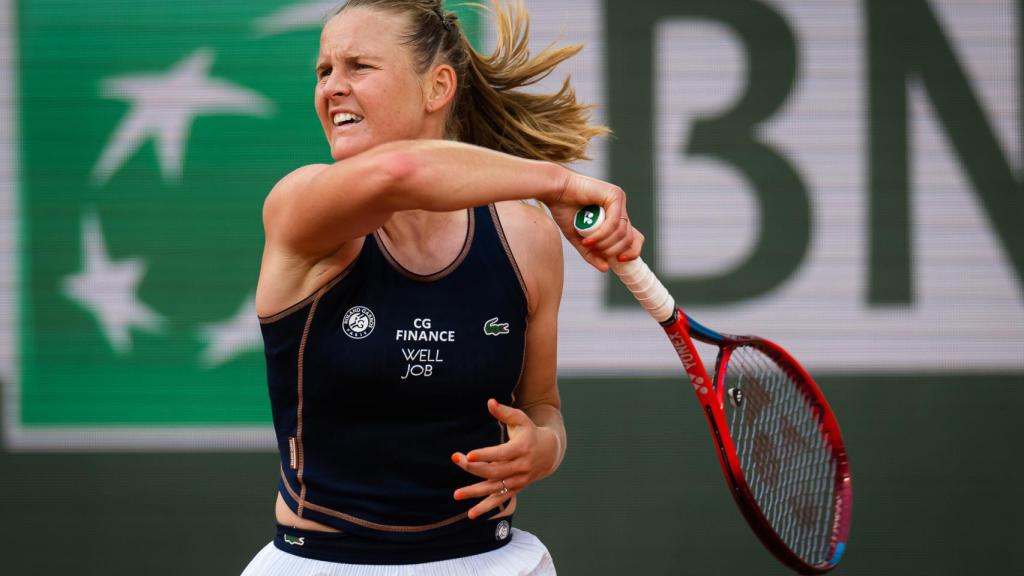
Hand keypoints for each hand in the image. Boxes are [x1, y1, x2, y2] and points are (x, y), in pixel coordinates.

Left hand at [450, 399, 559, 519]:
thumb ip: (504, 412)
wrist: (549, 452)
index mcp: (521, 448)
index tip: (468, 454)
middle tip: (457, 460)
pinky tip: (471, 515)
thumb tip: (489, 401)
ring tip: (456, 494)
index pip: (501, 453)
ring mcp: (518, 480)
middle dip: (473, 467)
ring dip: (475, 492)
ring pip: (495, 488)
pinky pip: (499, 500)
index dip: (485, 454)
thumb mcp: (520, 419)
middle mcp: (520, 467)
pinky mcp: (515, 488)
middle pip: (494, 471)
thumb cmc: (529, 432)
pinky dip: (486, 508)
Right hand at [543, 171, 643, 271]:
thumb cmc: (564, 210)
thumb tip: (606, 268)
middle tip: (595, 251)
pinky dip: (602, 234)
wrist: (554, 191)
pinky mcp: (614, 195)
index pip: (635, 237)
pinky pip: (614, 222)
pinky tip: (589, 239)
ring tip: (588, 244)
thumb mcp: (578, 238)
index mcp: (616, 216)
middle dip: (613, 250)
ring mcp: (619, 199)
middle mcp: (620, 207)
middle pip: (630, 238)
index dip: (632, 252)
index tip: (619, 261)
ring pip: (622, 232)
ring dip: (605, 243)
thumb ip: (592, 253)